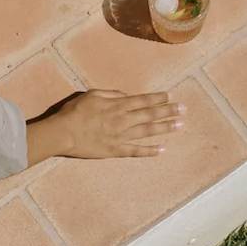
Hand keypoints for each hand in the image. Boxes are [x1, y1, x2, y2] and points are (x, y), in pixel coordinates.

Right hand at [31, 89, 186, 159]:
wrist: (63, 133)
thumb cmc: (75, 111)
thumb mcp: (93, 95)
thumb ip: (112, 94)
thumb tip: (127, 96)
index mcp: (117, 105)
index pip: (143, 100)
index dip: (158, 98)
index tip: (172, 96)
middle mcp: (123, 120)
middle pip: (150, 115)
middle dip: (168, 111)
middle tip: (184, 109)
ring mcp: (120, 137)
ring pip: (147, 132)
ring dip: (165, 128)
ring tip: (180, 126)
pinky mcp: (115, 151)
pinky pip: (135, 151)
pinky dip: (149, 151)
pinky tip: (162, 149)